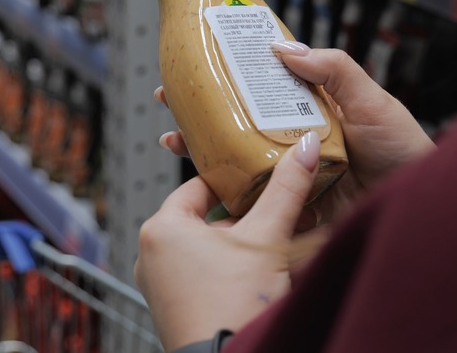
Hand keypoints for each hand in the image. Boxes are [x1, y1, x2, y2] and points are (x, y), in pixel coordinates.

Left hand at [135, 132, 321, 350]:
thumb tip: (304, 149)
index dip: (235, 180)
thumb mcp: (266, 239)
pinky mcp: (172, 308)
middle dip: (248, 218)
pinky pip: (201, 274)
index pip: (199, 186)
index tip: (260, 178)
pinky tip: (260, 274)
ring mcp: (159, 284)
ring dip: (243, 244)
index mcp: (162, 228)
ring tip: (277, 244)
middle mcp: (152, 254)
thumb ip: (286, 189)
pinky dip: (229, 269)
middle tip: (281, 214)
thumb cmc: (233, 306)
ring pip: (207, 249)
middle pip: (208, 220)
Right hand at [156, 42, 434, 219]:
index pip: (257, 92)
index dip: (226, 81)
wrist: (417, 205)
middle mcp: (291, 145)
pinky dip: (223, 198)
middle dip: (198, 116)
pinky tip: (201, 188)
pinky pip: (251, 203)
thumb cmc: (402, 149)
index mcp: (306, 115)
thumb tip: (283, 45)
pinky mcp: (287, 212)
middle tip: (167, 104)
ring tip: (173, 140)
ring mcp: (286, 179)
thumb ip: (334, 69)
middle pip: (236, 127)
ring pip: (234, 164)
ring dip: (199, 153)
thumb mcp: (370, 100)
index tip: (194, 68)